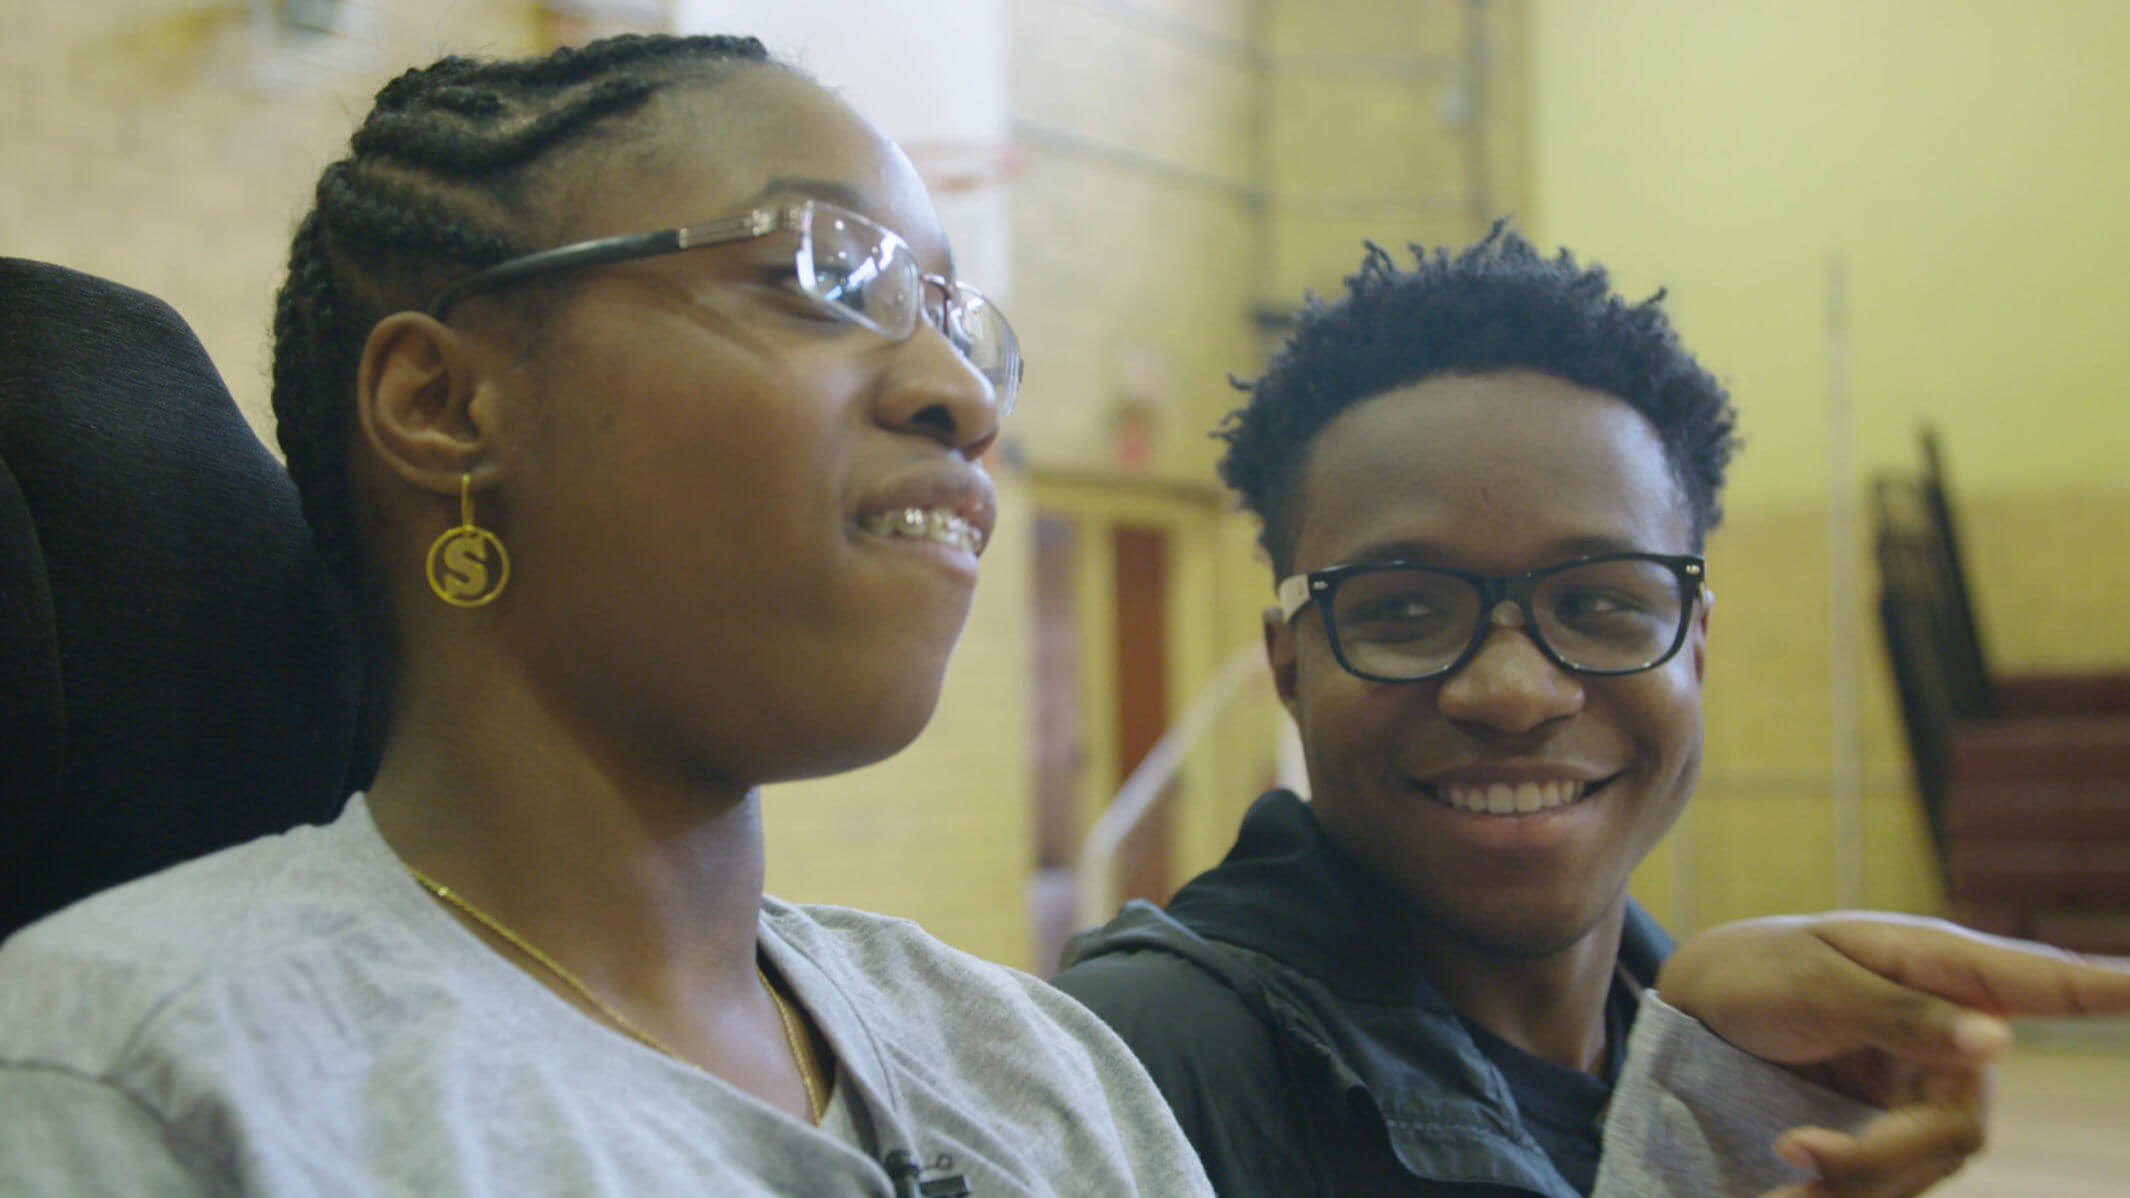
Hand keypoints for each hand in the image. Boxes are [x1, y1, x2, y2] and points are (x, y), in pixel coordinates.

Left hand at [1656, 913, 2129, 1196]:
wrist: (1705, 1003)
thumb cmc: (1758, 968)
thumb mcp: (1812, 983)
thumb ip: (1898, 1012)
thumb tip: (1998, 1043)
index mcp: (1942, 965)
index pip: (2046, 984)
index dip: (2108, 991)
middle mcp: (1957, 1029)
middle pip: (1959, 1124)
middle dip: (1876, 1157)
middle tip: (1791, 1155)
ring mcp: (1935, 1082)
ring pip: (1928, 1163)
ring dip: (1852, 1183)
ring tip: (1777, 1175)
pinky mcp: (1904, 1123)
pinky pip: (1897, 1177)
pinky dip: (1843, 1190)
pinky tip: (1784, 1195)